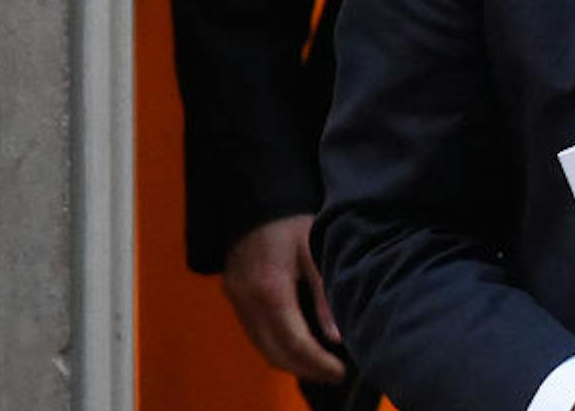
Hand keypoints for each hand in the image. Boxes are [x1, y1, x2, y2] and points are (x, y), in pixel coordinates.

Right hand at [221, 213, 346, 383]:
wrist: (257, 200)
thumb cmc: (291, 222)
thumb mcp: (315, 252)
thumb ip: (325, 296)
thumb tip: (336, 338)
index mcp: (271, 290)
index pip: (295, 344)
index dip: (318, 364)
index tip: (340, 371)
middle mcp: (248, 300)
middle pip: (275, 353)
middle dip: (306, 369)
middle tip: (334, 373)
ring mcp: (237, 299)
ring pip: (261, 347)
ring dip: (290, 362)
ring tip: (320, 364)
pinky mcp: (234, 295)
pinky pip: (254, 333)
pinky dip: (275, 346)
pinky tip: (297, 344)